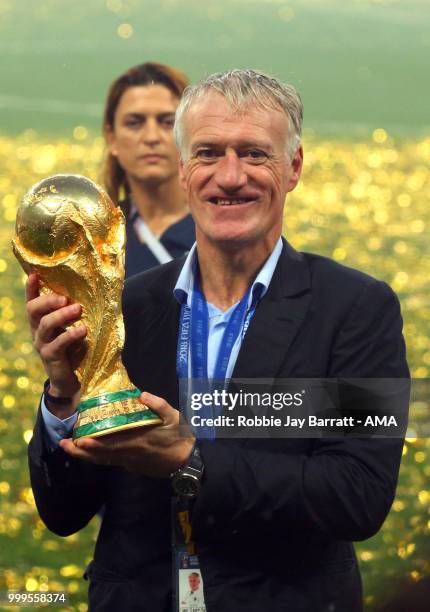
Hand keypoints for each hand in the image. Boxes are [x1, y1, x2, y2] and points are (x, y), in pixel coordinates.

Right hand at [26, 273, 85, 416]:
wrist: (71, 380)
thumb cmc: (74, 349)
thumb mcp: (72, 328)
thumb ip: (75, 314)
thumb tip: (99, 292)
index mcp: (41, 321)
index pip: (32, 301)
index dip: (31, 288)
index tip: (34, 274)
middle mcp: (37, 330)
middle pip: (33, 310)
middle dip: (47, 300)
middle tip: (64, 298)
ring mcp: (42, 344)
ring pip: (45, 325)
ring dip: (61, 315)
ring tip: (77, 309)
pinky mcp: (51, 357)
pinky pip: (58, 343)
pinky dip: (71, 335)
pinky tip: (83, 330)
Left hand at [59, 392, 194, 477]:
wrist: (186, 461)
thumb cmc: (180, 436)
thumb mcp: (173, 416)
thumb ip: (158, 404)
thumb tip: (143, 394)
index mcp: (137, 440)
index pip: (110, 443)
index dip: (93, 444)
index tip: (78, 439)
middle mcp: (129, 453)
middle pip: (100, 454)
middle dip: (81, 451)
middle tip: (64, 444)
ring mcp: (130, 462)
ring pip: (103, 460)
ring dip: (85, 456)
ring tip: (70, 449)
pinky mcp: (132, 466)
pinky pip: (111, 462)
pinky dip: (98, 458)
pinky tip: (89, 453)